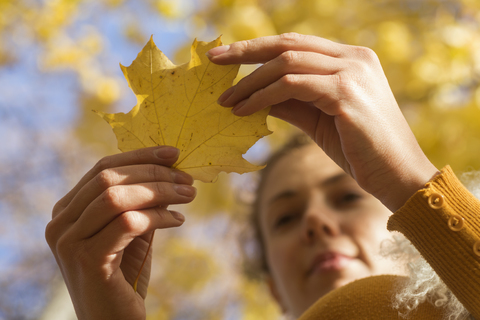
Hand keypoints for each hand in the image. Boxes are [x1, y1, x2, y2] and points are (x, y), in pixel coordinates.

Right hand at [45, 146, 195, 319]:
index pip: (102, 168)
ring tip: (188, 195)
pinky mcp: (87, 260)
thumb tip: (167, 169)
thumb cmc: (124, 275)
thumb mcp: (132, 230)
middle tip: (187, 179)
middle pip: (109, 178)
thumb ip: (140, 201)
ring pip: (117, 197)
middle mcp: (61, 223)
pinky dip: (159, 216)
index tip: (173, 154)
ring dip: (160, 191)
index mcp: (68, 210)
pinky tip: (178, 219)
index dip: (140, 156)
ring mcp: (70, 241)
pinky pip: (129, 223)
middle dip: (153, 173)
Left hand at [208, 33, 437, 211]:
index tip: (228, 56)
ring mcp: (352, 73)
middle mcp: (354, 58)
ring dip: (250, 82)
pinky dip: (262, 96)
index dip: (259, 48)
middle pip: (287, 44)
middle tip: (214, 61)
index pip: (296, 44)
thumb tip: (255, 95)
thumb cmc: (360, 151)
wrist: (398, 176)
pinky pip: (292, 86)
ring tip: (226, 100)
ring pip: (286, 64)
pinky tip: (244, 109)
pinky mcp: (346, 93)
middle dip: (245, 52)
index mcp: (351, 59)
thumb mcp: (319, 120)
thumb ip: (291, 102)